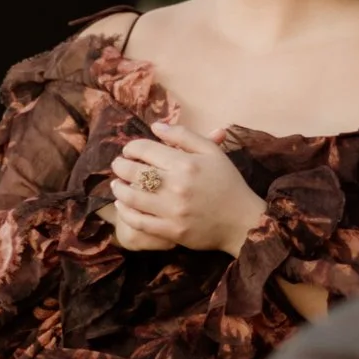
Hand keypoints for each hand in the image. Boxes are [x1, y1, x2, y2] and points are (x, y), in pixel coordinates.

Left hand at [106, 128, 267, 256]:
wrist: (242, 222)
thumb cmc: (227, 183)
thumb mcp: (212, 152)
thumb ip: (183, 135)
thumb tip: (155, 126)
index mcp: (185, 163)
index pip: (144, 149)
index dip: (131, 148)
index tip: (129, 151)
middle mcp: (176, 186)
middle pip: (133, 172)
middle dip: (120, 166)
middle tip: (118, 165)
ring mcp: (171, 211)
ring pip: (131, 197)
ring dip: (118, 189)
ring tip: (117, 184)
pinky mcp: (170, 231)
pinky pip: (138, 222)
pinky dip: (125, 212)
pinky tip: (122, 205)